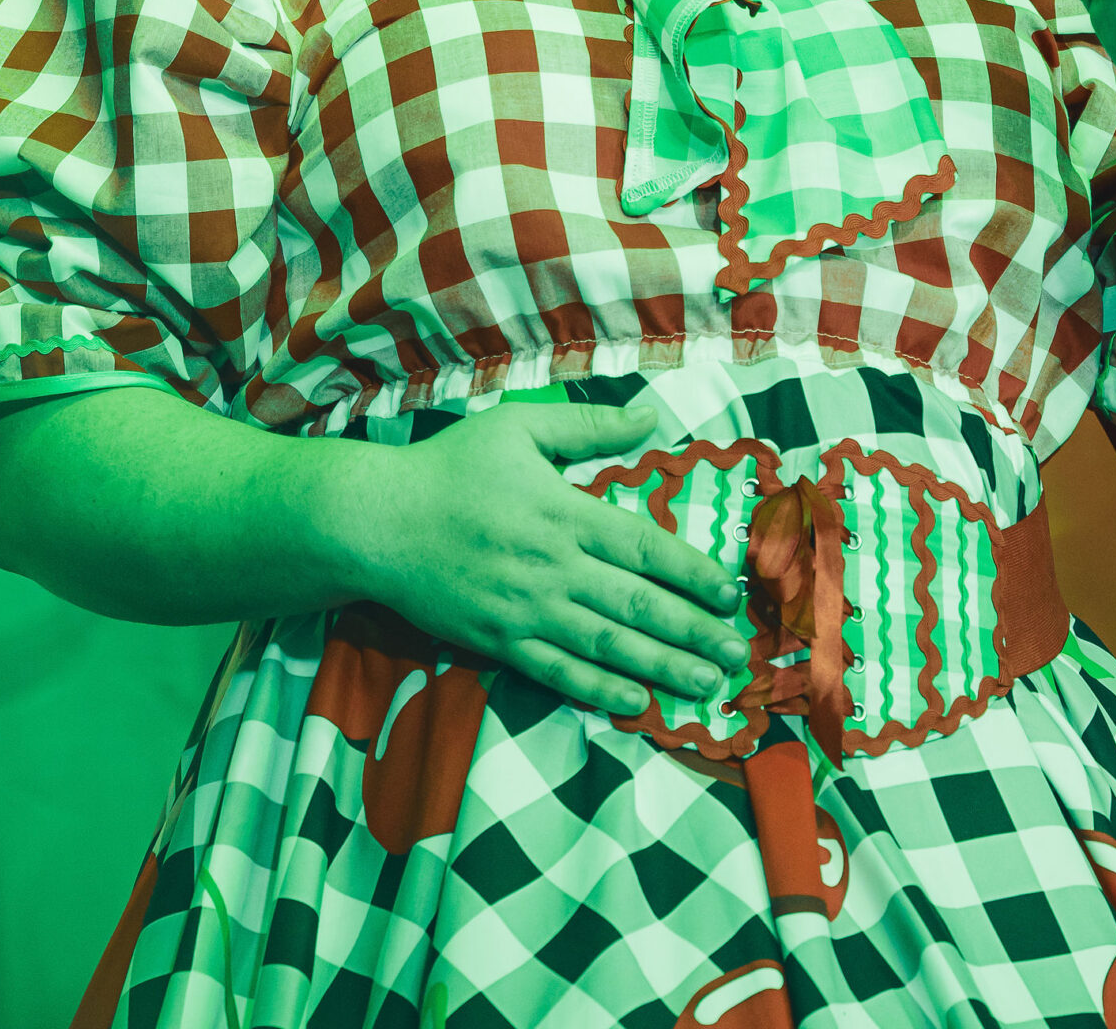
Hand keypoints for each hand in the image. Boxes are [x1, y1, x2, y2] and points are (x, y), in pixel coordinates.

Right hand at [349, 397, 749, 717]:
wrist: (378, 524)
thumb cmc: (451, 468)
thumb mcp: (519, 427)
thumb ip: (589, 426)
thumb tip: (650, 415)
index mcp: (564, 513)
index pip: (645, 547)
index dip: (692, 572)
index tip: (730, 592)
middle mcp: (553, 568)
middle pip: (637, 606)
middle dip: (693, 632)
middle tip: (737, 655)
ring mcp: (526, 612)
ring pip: (607, 647)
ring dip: (662, 668)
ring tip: (707, 685)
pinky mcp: (499, 642)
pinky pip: (559, 672)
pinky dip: (600, 689)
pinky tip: (635, 701)